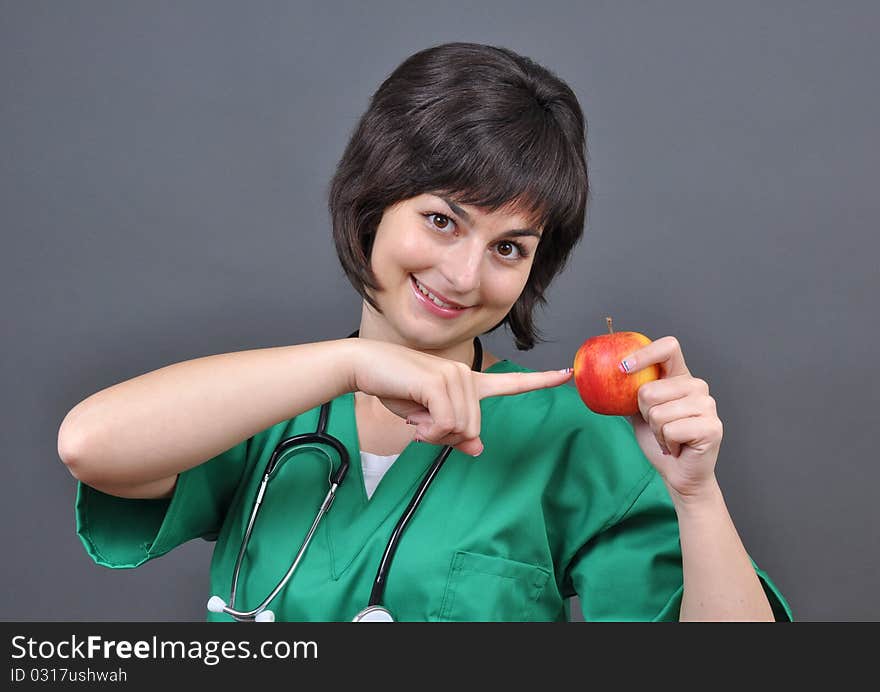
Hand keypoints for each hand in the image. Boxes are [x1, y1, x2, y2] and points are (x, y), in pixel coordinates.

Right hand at [351, 339, 572, 456]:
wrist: (367, 367)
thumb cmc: (397, 391)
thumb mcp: (427, 420)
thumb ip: (454, 434)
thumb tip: (478, 450)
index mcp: (469, 383)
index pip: (512, 383)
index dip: (541, 381)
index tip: (568, 374)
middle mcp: (468, 376)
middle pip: (474, 430)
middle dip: (445, 436)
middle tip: (421, 422)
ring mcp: (456, 376)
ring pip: (461, 429)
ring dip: (433, 433)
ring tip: (415, 414)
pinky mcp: (441, 381)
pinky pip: (447, 424)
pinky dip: (428, 431)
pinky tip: (414, 419)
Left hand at [620, 336, 723, 499]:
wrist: (679, 471)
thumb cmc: (660, 439)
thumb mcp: (639, 411)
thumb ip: (629, 391)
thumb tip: (599, 375)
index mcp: (681, 376)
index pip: (668, 347)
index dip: (644, 354)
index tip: (623, 368)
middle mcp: (698, 386)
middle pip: (650, 390)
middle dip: (644, 414)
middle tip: (657, 426)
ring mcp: (708, 406)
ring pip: (658, 413)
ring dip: (656, 431)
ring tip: (668, 437)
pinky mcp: (712, 427)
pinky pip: (671, 430)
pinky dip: (667, 442)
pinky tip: (677, 447)